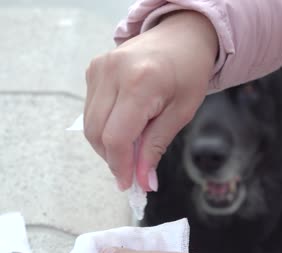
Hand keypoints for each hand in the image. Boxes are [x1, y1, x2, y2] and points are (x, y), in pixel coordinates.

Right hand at [84, 11, 217, 190]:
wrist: (182, 36)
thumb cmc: (189, 70)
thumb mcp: (182, 111)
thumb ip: (157, 146)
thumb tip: (144, 180)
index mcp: (140, 82)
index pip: (116, 137)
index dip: (120, 166)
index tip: (130, 184)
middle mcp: (112, 72)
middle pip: (96, 132)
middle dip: (113, 158)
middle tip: (134, 170)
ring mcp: (99, 68)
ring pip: (89, 123)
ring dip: (108, 143)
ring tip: (133, 146)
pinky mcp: (94, 68)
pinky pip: (91, 108)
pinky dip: (105, 125)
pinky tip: (126, 125)